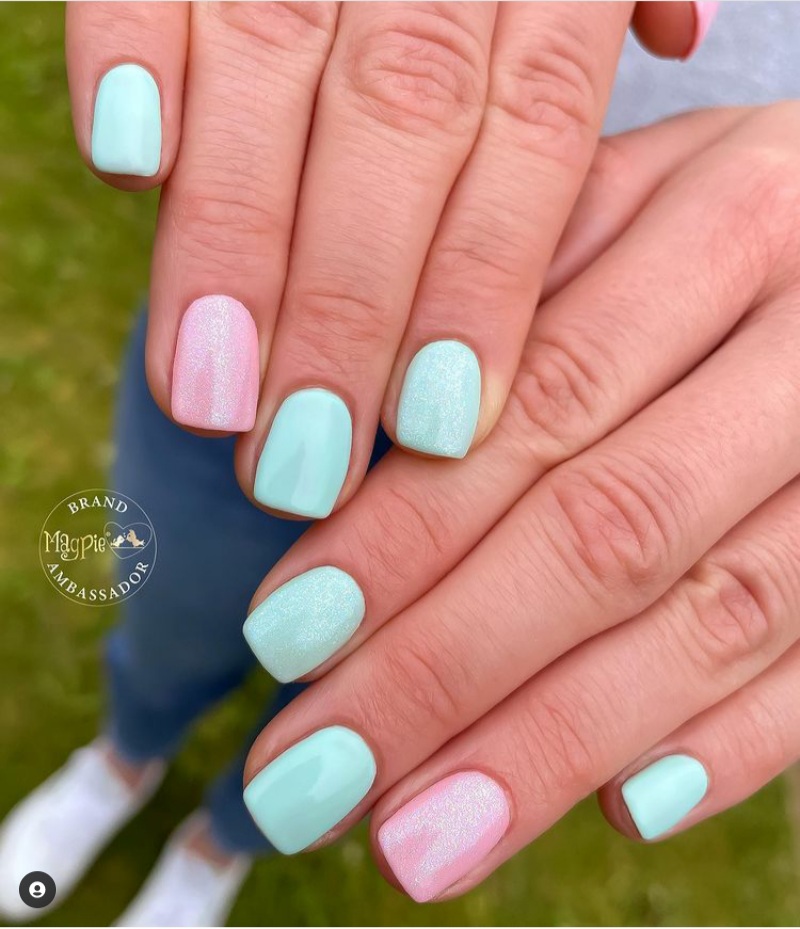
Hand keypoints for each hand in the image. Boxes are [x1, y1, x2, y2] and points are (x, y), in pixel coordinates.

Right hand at [65, 1, 708, 518]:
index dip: (482, 287)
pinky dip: (131, 58)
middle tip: (301, 463)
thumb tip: (677, 34)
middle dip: (347, 310)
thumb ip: (593, 20)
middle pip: (402, 126)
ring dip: (232, 245)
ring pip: (273, 67)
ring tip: (206, 401)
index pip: (531, 135)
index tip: (436, 432)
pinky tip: (127, 171)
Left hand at [238, 103, 799, 900]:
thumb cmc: (724, 233)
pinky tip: (614, 808)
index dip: (407, 532)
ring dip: (550, 745)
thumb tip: (343, 469)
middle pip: (610, 530)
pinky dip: (727, 746)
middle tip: (312, 776)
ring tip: (418, 836)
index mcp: (729, 224)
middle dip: (446, 668)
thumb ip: (505, 312)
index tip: (284, 635)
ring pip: (714, 619)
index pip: (537, 403)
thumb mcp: (627, 211)